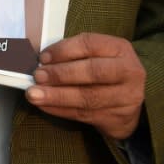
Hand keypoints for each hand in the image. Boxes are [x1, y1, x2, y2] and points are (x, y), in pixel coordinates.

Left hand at [25, 32, 145, 139]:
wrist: (127, 102)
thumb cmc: (102, 70)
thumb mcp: (95, 55)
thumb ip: (72, 55)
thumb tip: (40, 62)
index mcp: (119, 48)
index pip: (90, 44)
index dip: (63, 50)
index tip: (42, 58)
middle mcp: (128, 71)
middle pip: (93, 72)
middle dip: (60, 74)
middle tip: (38, 76)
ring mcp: (126, 97)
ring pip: (88, 97)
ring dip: (56, 96)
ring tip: (34, 95)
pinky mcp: (118, 118)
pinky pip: (84, 114)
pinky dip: (60, 110)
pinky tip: (44, 106)